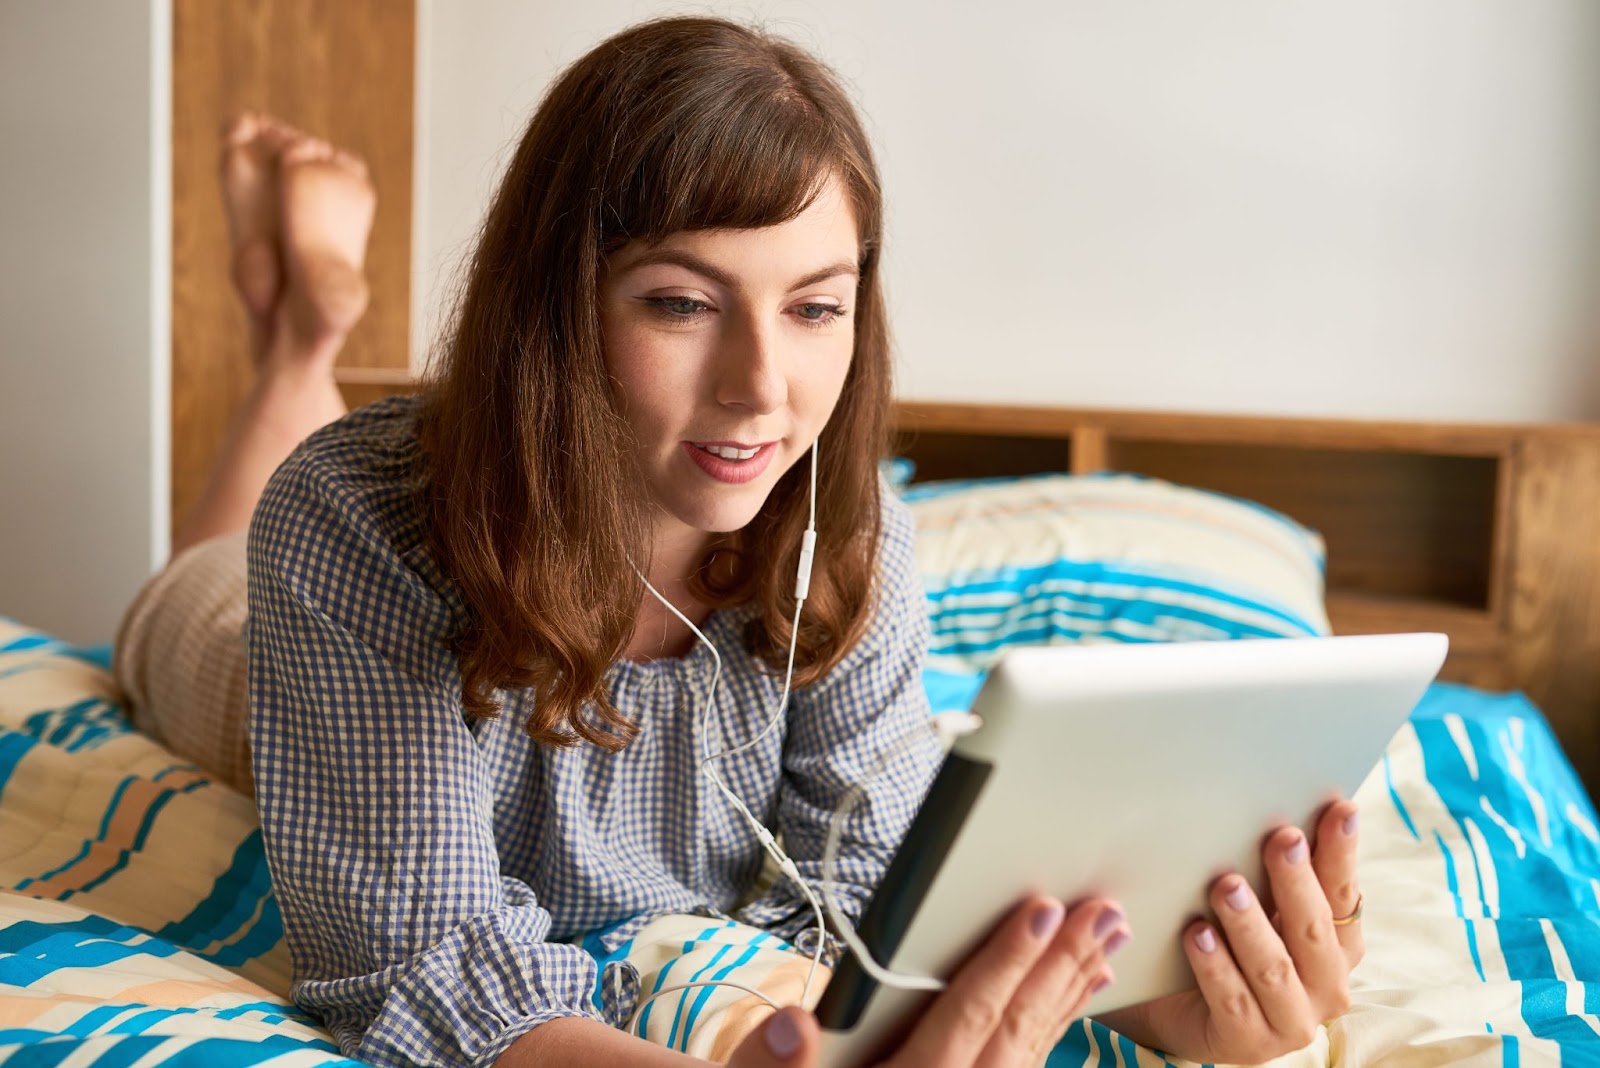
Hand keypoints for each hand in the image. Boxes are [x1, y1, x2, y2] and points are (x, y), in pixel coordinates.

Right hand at [727, 894, 1129, 1066]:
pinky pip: (1026, 1062)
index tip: (1041, 909)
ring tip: (1104, 940)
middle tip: (1100, 912)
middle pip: (1014, 1032)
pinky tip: (1077, 989)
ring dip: (1069, 992)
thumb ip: (769, 1062)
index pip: (965, 1020)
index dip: (1004, 963)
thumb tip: (796, 1027)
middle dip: (1059, 967)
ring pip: (1030, 1049)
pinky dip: (1056, 1024)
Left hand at [1100, 799, 1363, 1063]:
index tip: (1338, 808)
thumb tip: (1282, 805)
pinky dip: (1216, 967)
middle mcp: (1327, 986)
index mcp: (1340, 946)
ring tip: (1227, 886)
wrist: (1184, 1010)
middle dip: (1297, 882)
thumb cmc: (1232, 943)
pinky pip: (1232, 1001)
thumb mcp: (1262, 906)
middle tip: (1281, 839)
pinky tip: (1197, 935)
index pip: (1343, 893)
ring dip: (1250, 925)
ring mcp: (1291, 1021)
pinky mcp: (1248, 1044)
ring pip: (1273, 968)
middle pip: (1313, 929)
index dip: (1341, 852)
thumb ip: (1278, 871)